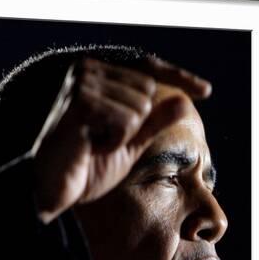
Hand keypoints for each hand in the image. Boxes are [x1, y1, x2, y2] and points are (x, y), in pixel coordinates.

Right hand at [32, 56, 210, 222]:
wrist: (53, 189)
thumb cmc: (86, 166)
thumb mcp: (129, 143)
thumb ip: (154, 121)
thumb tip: (184, 101)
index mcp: (98, 75)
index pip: (148, 70)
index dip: (178, 78)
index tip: (205, 90)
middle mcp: (88, 70)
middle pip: (149, 90)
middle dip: (134, 125)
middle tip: (103, 141)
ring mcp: (83, 83)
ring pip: (140, 106)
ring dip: (122, 136)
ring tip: (94, 145)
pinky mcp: (81, 102)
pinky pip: (126, 120)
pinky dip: (114, 142)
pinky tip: (89, 147)